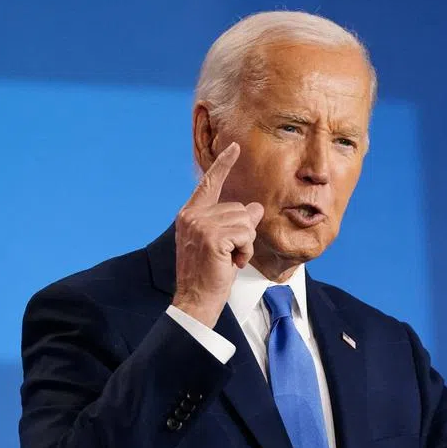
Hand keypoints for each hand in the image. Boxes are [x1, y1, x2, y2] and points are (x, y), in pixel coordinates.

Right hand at [172, 142, 264, 325]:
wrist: (195, 300)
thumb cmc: (208, 275)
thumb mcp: (224, 245)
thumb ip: (235, 224)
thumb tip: (256, 207)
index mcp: (190, 215)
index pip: (209, 184)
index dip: (223, 165)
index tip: (235, 147)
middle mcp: (192, 216)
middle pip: (239, 208)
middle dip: (243, 233)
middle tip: (229, 255)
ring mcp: (200, 225)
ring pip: (245, 221)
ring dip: (245, 244)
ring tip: (229, 259)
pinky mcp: (212, 237)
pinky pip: (246, 234)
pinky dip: (245, 250)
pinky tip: (231, 263)